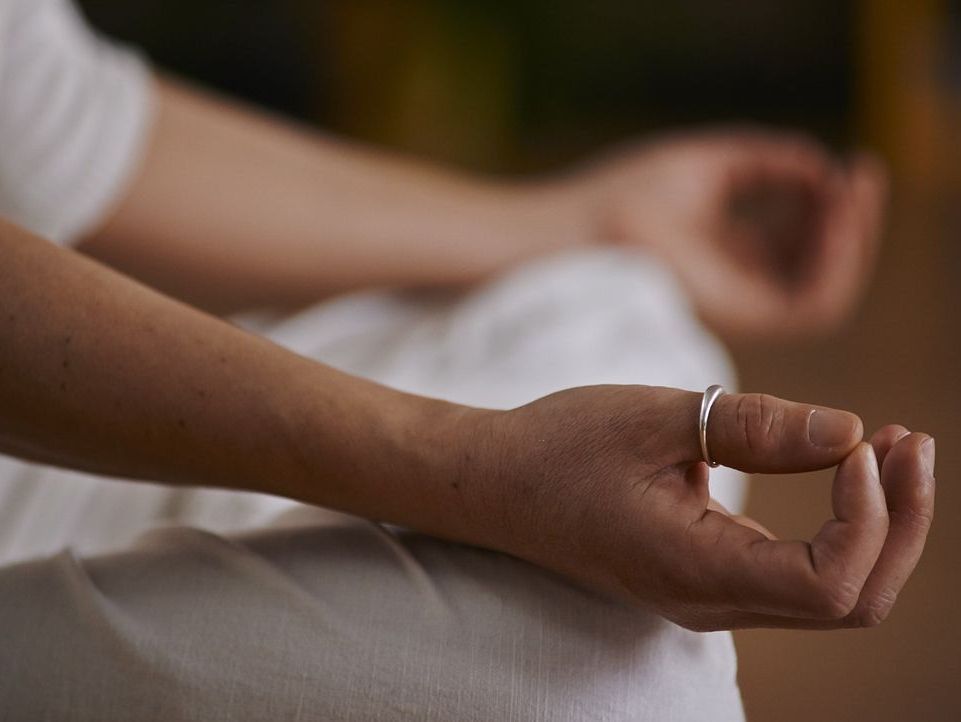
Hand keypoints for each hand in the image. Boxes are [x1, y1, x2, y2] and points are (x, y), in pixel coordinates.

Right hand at [463, 386, 933, 630]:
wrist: (497, 483)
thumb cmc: (560, 446)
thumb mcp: (655, 418)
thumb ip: (756, 427)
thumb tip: (852, 431)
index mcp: (693, 568)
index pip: (829, 584)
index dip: (870, 517)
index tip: (859, 443)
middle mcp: (710, 600)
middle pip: (852, 601)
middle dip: (901, 524)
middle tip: (911, 440)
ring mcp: (710, 595)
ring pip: (834, 594)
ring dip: (880, 525)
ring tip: (893, 447)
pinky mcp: (708, 574)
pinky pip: (801, 572)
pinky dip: (842, 524)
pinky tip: (848, 467)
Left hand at [559, 130, 887, 337]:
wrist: (578, 229)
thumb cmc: (624, 195)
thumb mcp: (709, 164)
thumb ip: (768, 161)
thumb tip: (822, 166)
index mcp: (727, 251)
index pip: (798, 237)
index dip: (830, 202)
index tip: (847, 162)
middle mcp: (738, 285)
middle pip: (816, 264)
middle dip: (849, 219)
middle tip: (862, 173)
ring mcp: (739, 307)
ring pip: (824, 290)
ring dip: (851, 241)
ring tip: (852, 190)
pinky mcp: (737, 322)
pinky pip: (812, 307)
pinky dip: (836, 266)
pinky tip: (839, 217)